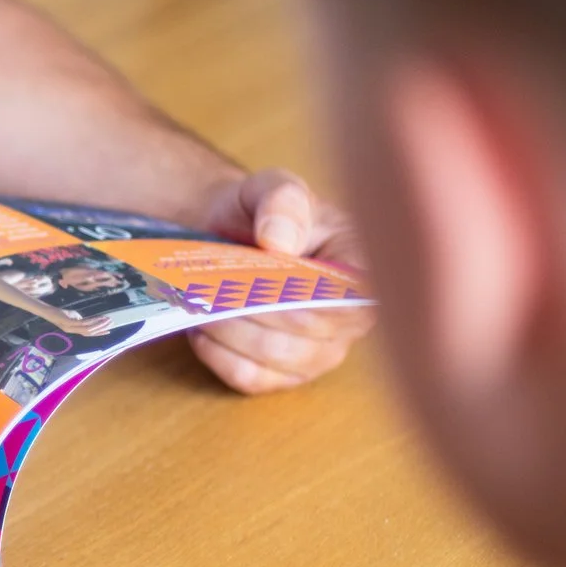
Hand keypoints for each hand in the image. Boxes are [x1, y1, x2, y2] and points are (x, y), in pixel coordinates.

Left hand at [190, 167, 376, 393]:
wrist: (234, 233)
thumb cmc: (265, 212)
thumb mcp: (274, 187)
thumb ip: (282, 203)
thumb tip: (277, 241)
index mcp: (364, 271)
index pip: (350, 301)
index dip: (306, 296)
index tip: (260, 277)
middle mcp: (351, 319)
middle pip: (305, 333)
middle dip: (251, 309)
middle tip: (211, 287)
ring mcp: (320, 352)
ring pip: (274, 358)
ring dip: (229, 332)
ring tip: (201, 303)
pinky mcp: (284, 374)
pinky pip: (252, 378)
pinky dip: (219, 355)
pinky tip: (202, 329)